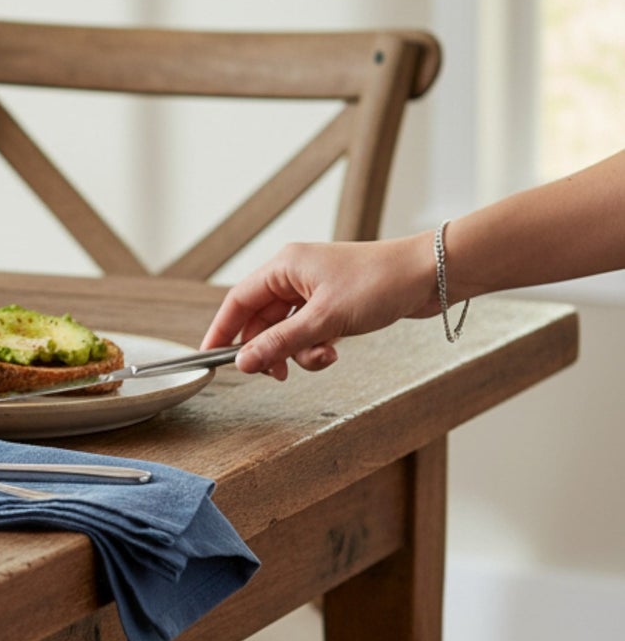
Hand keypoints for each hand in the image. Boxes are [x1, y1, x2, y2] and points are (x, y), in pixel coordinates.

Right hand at [200, 234, 438, 378]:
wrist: (429, 276)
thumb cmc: (379, 282)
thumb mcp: (325, 319)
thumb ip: (281, 342)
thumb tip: (243, 361)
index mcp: (284, 266)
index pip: (238, 301)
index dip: (222, 330)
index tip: (210, 357)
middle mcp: (294, 275)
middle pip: (261, 319)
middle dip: (269, 349)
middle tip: (275, 374)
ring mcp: (314, 290)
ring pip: (287, 330)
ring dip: (298, 351)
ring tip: (323, 357)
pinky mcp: (332, 303)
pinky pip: (309, 331)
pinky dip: (316, 346)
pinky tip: (334, 350)